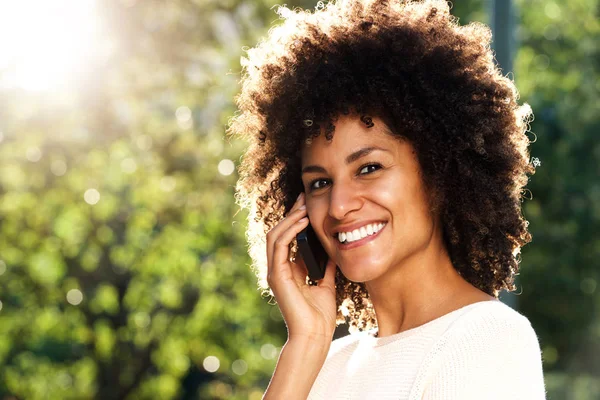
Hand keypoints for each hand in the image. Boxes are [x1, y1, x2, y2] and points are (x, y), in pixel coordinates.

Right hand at [266, 192, 337, 342]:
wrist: (314, 335)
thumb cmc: (319, 316)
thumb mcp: (326, 284)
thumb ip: (326, 267)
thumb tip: (333, 250)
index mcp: (289, 270)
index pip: (288, 238)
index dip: (296, 220)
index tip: (307, 205)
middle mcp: (278, 268)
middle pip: (279, 232)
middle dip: (291, 213)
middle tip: (303, 197)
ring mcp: (275, 271)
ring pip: (275, 235)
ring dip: (289, 218)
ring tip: (303, 206)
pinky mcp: (276, 275)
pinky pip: (279, 246)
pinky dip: (289, 231)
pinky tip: (301, 221)